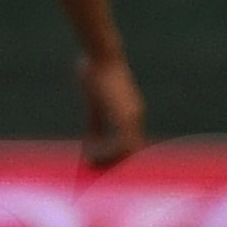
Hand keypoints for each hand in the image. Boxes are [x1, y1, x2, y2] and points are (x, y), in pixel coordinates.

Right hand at [78, 53, 144, 169]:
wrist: (101, 55)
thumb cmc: (96, 74)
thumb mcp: (94, 103)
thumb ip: (96, 124)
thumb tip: (92, 144)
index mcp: (130, 114)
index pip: (128, 144)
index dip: (114, 156)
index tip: (96, 164)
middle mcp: (135, 116)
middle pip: (131, 151)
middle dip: (112, 163)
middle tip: (93, 170)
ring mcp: (133, 116)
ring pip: (129, 150)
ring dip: (109, 160)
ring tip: (90, 164)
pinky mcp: (126, 115)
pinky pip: (123, 143)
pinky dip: (108, 152)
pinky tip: (91, 154)